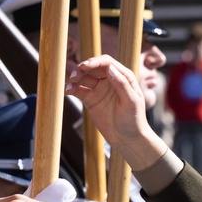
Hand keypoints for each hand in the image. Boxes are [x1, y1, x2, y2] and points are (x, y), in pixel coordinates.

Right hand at [66, 55, 169, 170]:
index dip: (95, 62)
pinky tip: (67, 90)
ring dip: (75, 78)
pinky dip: (72, 89)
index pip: (107, 63)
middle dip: (82, 69)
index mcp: (123, 76)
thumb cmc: (134, 120)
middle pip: (93, 68)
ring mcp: (99, 89)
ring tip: (69, 85)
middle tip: (74, 76)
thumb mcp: (131, 102)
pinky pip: (79, 90)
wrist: (128, 139)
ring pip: (84, 78)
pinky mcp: (90, 99)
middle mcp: (110, 80)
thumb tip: (109, 68)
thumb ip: (122, 84)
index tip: (85, 66)